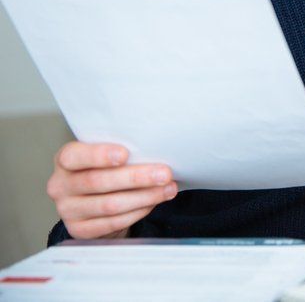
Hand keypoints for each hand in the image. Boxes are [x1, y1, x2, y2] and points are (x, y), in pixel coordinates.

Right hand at [46, 141, 176, 238]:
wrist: (95, 203)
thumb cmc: (105, 170)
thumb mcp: (106, 156)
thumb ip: (121, 152)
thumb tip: (154, 150)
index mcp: (65, 160)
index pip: (73, 156)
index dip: (98, 155)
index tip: (124, 154)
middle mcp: (60, 186)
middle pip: (98, 182)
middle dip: (136, 177)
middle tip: (164, 173)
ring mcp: (67, 210)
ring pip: (109, 205)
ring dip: (144, 197)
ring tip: (168, 189)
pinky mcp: (79, 230)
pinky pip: (112, 222)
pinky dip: (138, 212)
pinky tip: (153, 203)